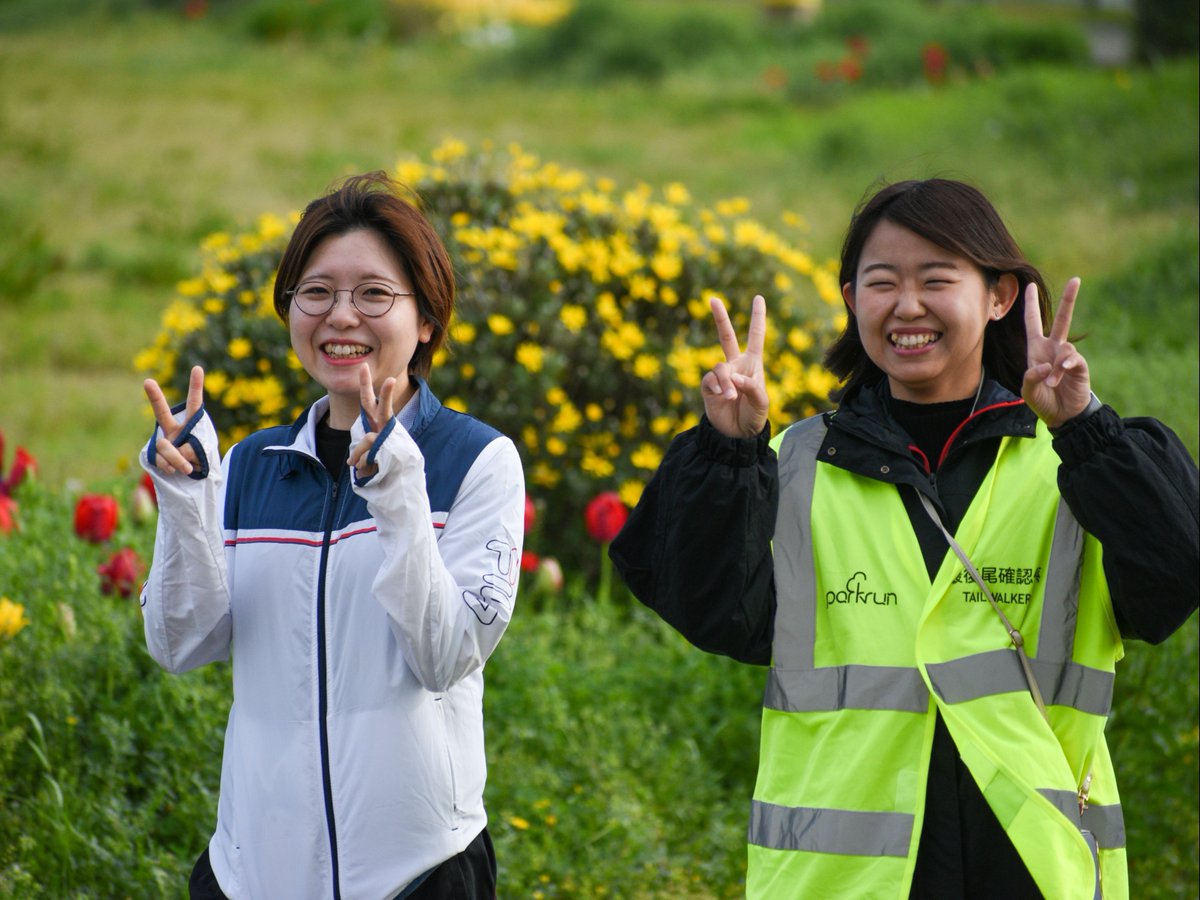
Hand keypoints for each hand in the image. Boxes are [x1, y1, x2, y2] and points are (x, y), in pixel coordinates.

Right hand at [143, 365, 204, 475]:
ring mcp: (163, 441)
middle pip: (162, 412)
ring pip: (166, 446)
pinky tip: (175, 471)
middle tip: (147, 381)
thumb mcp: (203, 454)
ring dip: (179, 460)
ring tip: (188, 468)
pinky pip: (161, 460)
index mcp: (191, 424)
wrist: (190, 479)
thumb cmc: (200, 461)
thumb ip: (189, 450)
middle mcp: (174, 429)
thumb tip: (171, 451)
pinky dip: (171, 468)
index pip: (194, 403)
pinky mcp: (154, 454)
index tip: (198, 367)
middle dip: (154, 397)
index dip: (196, 386)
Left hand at [347, 363, 397, 476]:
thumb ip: (360, 453)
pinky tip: (370, 470)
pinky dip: (364, 465)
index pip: (369, 402)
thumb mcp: (368, 456)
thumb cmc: (383, 466)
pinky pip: (368, 456)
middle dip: (373, 389)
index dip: (366, 385)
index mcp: (378, 424)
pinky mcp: (391, 450)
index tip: (364, 366)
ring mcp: (388, 438)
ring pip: (368, 440)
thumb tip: (353, 463)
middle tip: (377, 373)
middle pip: (375, 406)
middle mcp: (384, 428)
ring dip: (360, 457)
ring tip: (357, 465)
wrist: (401, 481)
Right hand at [700, 294, 769, 438]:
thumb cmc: (754, 418)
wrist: (736, 435)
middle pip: (726, 336)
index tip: (758, 298)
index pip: (756, 336)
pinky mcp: (708, 387)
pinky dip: (717, 388)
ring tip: (730, 398)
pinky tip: (722, 398)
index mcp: (753, 364)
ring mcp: (721, 376)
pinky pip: (710, 380)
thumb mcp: (761, 403)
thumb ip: (751, 387)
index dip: (758, 317)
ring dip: (726, 382)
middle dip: (720, 317)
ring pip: (720, 367)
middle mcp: (735, 365)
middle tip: (712, 299)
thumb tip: (733, 376)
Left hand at [1021, 278, 1091, 428]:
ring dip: (1055, 367)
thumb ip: (1030, 377)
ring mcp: (1067, 356)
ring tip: (1051, 383)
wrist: (1062, 415)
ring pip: (1064, 348)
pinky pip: (1073, 359)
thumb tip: (1045, 366)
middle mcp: (1053, 348)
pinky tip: (1062, 373)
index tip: (1029, 286)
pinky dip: (1065, 366)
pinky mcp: (1080, 366)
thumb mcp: (1027, 390)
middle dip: (1069, 299)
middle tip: (1076, 279)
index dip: (1031, 305)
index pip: (1033, 322)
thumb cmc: (1042, 400)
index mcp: (1036, 349)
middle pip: (1062, 319)